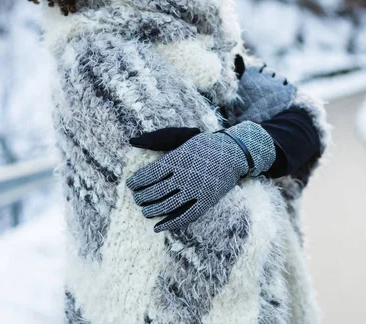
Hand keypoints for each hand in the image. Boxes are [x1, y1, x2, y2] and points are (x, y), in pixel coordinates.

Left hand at [126, 122, 275, 231]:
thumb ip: (159, 141)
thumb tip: (133, 141)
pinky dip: (170, 224)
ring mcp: (196, 190)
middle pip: (155, 191)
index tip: (130, 184)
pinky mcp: (206, 202)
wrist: (235, 153)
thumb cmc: (206, 144)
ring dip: (152, 210)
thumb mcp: (183, 138)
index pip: (149, 174)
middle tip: (137, 198)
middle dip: (142, 197)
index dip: (137, 181)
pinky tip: (158, 227)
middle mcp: (185, 175)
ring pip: (167, 206)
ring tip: (145, 211)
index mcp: (178, 158)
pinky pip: (185, 217)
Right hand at [228, 54, 296, 124]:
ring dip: (279, 83)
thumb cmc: (241, 117)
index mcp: (249, 76)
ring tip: (276, 93)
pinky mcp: (287, 92)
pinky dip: (289, 89)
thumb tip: (235, 69)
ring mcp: (276, 84)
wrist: (257, 128)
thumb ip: (234, 86)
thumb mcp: (232, 100)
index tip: (260, 74)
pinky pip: (291, 85)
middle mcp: (264, 77)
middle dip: (269, 77)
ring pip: (280, 77)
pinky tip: (285, 96)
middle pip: (269, 71)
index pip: (259, 65)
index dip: (260, 70)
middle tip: (267, 87)